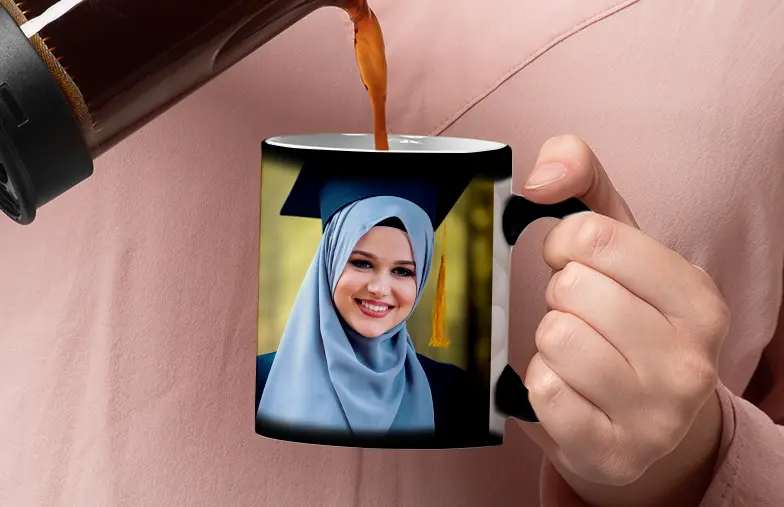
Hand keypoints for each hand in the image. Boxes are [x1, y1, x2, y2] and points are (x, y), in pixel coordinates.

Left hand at [518, 136, 728, 487]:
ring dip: (549, 344)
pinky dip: (540, 386)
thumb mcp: (620, 244)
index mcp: (699, 299)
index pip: (593, 236)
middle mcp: (690, 361)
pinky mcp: (613, 453)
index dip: (564, 246)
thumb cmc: (625, 320)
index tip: (574, 264)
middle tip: (580, 317)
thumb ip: (583, 178)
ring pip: (555, 340)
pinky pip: (542, 392)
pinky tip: (568, 391)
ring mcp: (656, 415)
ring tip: (576, 355)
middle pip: (570, 290)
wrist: (642, 423)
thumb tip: (541, 176)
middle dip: (559, 298)